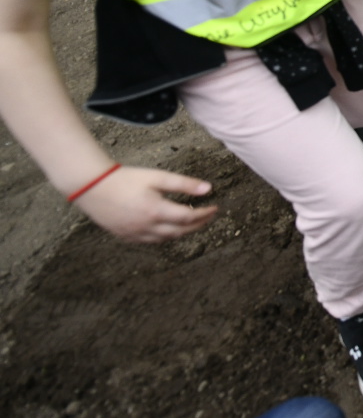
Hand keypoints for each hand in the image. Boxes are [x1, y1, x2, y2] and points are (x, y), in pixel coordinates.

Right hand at [74, 165, 217, 242]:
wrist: (92, 187)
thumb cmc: (125, 179)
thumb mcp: (157, 177)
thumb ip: (183, 184)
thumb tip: (208, 189)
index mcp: (156, 211)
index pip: (189, 218)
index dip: (205, 214)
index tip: (215, 208)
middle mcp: (147, 227)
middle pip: (180, 231)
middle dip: (198, 225)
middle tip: (208, 217)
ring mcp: (135, 234)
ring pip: (166, 239)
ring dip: (182, 232)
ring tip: (193, 222)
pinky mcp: (125, 236)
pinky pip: (151, 241)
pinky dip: (165, 236)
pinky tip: (169, 229)